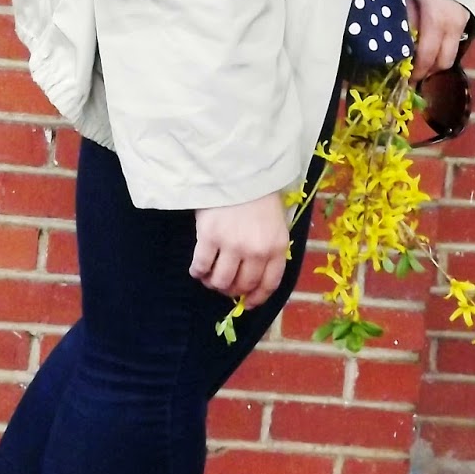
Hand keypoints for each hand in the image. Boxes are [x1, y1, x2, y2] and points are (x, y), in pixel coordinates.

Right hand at [189, 193, 290, 308]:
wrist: (238, 170)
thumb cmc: (257, 195)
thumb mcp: (275, 223)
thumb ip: (269, 249)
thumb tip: (252, 279)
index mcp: (277, 247)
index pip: (269, 284)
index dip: (257, 298)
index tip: (247, 303)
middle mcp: (256, 251)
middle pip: (243, 285)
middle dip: (232, 289)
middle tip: (224, 284)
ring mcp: (232, 244)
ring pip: (221, 281)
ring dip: (213, 283)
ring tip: (209, 277)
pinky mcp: (209, 237)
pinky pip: (201, 266)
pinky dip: (198, 272)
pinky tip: (197, 269)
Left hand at [406, 0, 471, 80]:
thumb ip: (405, 22)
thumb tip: (400, 47)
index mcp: (435, 20)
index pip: (427, 56)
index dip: (417, 72)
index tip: (406, 81)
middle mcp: (453, 25)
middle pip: (444, 62)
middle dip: (428, 71)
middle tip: (413, 74)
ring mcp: (463, 22)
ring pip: (452, 54)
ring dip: (436, 61)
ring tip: (421, 60)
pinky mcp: (466, 18)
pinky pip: (455, 42)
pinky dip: (443, 48)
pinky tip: (431, 44)